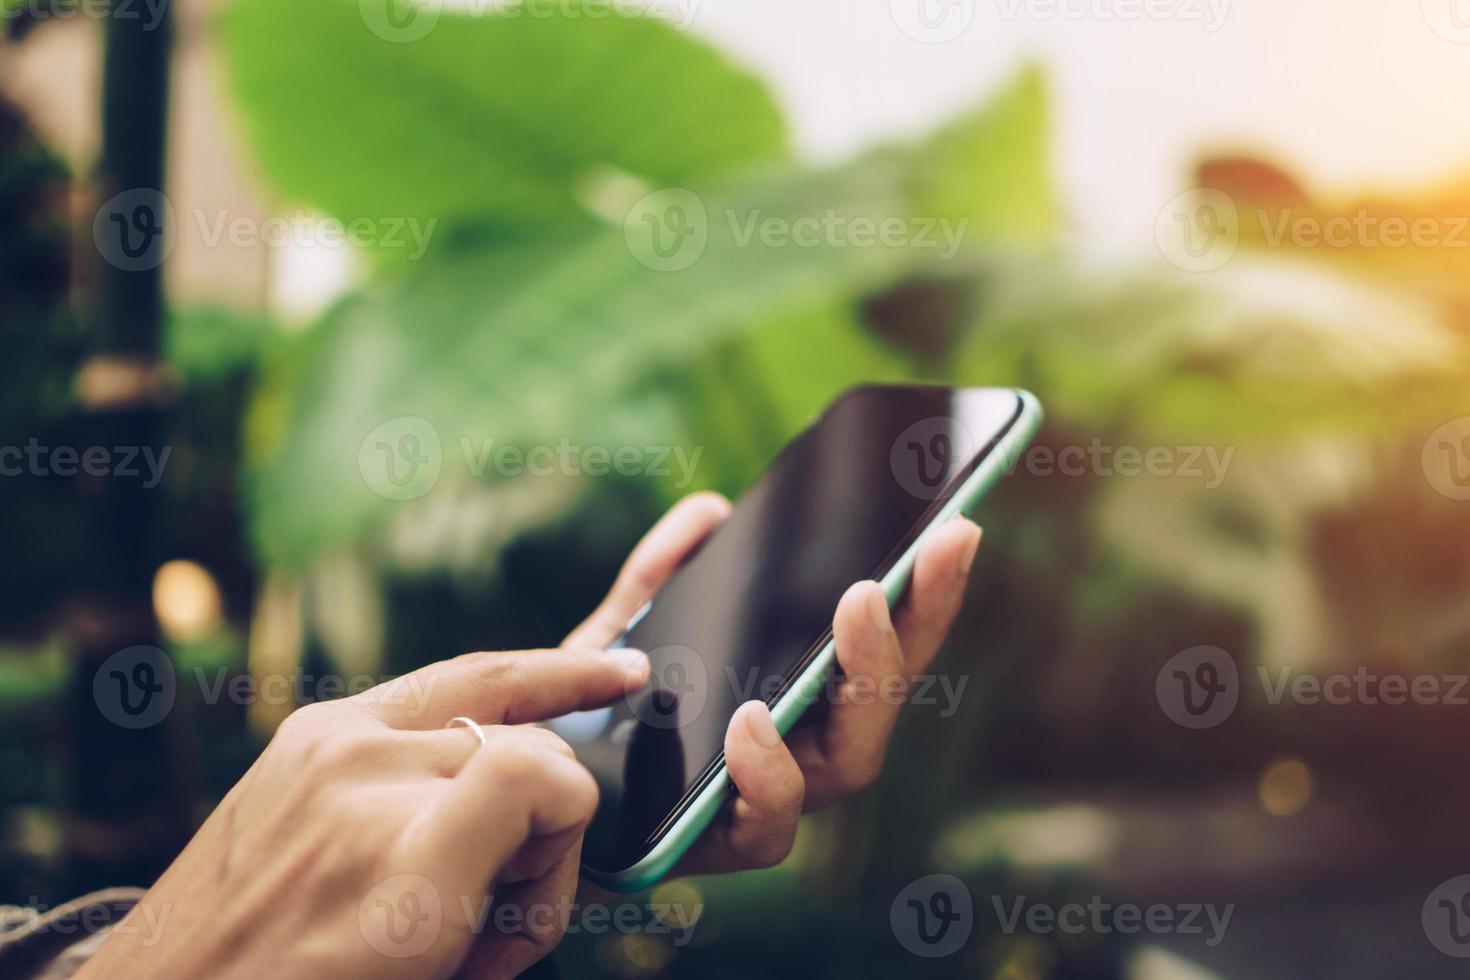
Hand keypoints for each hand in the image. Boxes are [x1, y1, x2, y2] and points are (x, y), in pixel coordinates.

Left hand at [78, 647, 650, 979]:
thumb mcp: (434, 956)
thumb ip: (515, 876)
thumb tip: (571, 811)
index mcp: (401, 867)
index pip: (548, 775)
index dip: (575, 822)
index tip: (576, 864)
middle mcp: (362, 780)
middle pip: (532, 748)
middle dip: (541, 827)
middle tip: (504, 908)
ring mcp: (330, 740)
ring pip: (493, 705)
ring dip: (509, 770)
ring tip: (476, 858)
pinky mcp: (311, 728)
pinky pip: (437, 686)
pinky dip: (482, 706)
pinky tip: (514, 712)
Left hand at [566, 492, 981, 877]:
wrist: (538, 808)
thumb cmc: (602, 718)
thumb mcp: (620, 632)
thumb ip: (659, 576)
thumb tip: (709, 513)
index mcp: (803, 693)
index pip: (884, 640)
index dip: (927, 590)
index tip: (956, 526)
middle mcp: (805, 747)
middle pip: (889, 692)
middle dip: (919, 619)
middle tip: (932, 548)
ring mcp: (776, 798)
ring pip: (852, 758)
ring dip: (867, 678)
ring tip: (859, 606)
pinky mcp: (726, 847)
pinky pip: (769, 826)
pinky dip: (769, 774)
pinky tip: (752, 720)